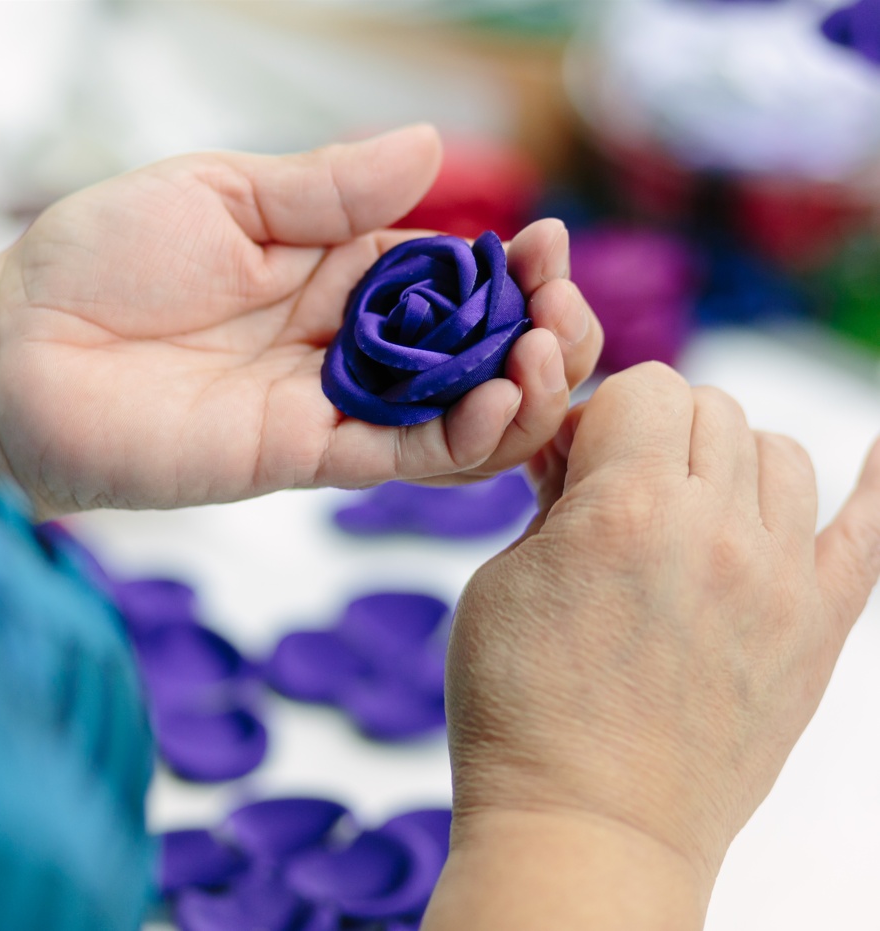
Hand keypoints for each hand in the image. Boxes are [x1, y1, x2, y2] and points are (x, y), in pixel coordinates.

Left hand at [0, 125, 600, 514]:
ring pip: (457, 415)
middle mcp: (352, 344)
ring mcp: (336, 404)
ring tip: (543, 355)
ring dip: (517, 392)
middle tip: (561, 310)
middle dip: (537, 333)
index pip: (456, 279)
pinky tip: (495, 408)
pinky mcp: (308, 457)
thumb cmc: (104, 257)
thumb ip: (329, 189)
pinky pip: (402, 456)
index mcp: (341, 271)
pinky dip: (459, 440)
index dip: (513, 269)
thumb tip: (431, 149)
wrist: (21, 350)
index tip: (550, 248)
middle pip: (475, 353)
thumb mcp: (225, 194)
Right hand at [443, 364, 879, 906]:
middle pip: (712, 408)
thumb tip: (576, 454)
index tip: (581, 454)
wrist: (587, 827)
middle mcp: (712, 532)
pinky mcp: (815, 631)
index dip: (605, 411)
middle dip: (658, 430)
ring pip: (781, 452)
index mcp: (622, 511)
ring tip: (692, 503)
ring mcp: (775, 581)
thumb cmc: (522, 713)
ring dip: (730, 457)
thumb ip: (551, 502)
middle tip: (622, 484)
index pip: (645, 387)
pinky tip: (878, 453)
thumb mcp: (501, 581)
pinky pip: (872, 532)